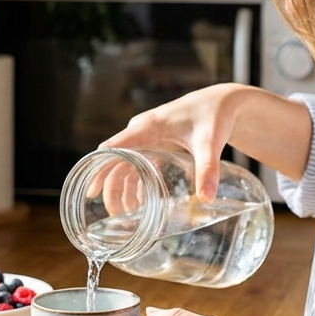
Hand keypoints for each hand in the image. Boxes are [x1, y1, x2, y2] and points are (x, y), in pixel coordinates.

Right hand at [101, 84, 243, 201]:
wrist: (224, 101)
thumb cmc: (214, 116)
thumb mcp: (210, 143)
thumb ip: (207, 169)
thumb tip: (206, 198)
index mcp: (148, 127)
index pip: (113, 148)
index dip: (98, 169)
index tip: (90, 190)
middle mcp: (142, 130)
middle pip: (116, 161)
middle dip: (111, 187)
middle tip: (115, 215)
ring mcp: (148, 136)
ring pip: (126, 163)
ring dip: (122, 187)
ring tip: (125, 214)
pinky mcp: (157, 142)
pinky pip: (137, 162)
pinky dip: (135, 181)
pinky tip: (139, 201)